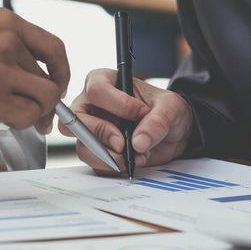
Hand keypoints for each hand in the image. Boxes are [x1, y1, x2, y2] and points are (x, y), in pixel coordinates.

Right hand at [0, 7, 69, 133]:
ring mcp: (1, 71)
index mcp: (6, 23)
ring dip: (36, 113)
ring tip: (19, 118)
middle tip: (37, 114)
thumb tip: (38, 75)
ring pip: (45, 99)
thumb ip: (8, 46)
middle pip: (50, 78)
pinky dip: (23, 124)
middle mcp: (8, 42)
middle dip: (46, 101)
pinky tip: (6, 121)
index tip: (57, 85)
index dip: (61, 71)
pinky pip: (28, 116)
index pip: (54, 48)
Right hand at [60, 69, 193, 172]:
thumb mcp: (171, 108)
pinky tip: (131, 162)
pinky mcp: (96, 152)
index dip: (117, 103)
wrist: (173, 135)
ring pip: (82, 145)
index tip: (140, 113)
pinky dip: (112, 167)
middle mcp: (91, 105)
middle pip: (77, 119)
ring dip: (107, 156)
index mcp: (105, 82)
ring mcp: (91, 130)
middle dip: (101, 134)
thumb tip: (138, 142)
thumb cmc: (166, 111)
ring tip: (135, 156)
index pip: (97, 89)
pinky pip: (94, 163)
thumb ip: (157, 121)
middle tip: (123, 144)